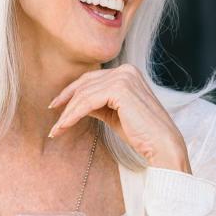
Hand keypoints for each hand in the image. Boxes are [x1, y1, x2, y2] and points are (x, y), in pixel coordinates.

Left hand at [48, 64, 190, 172]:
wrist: (161, 145)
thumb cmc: (141, 133)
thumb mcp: (114, 114)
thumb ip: (98, 104)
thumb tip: (76, 103)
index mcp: (128, 73)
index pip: (91, 79)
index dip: (71, 92)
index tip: (56, 106)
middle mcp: (126, 70)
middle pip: (85, 84)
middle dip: (66, 103)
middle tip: (54, 121)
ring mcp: (124, 77)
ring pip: (84, 94)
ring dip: (67, 113)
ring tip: (57, 130)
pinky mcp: (120, 89)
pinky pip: (88, 102)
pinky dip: (72, 115)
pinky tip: (64, 127)